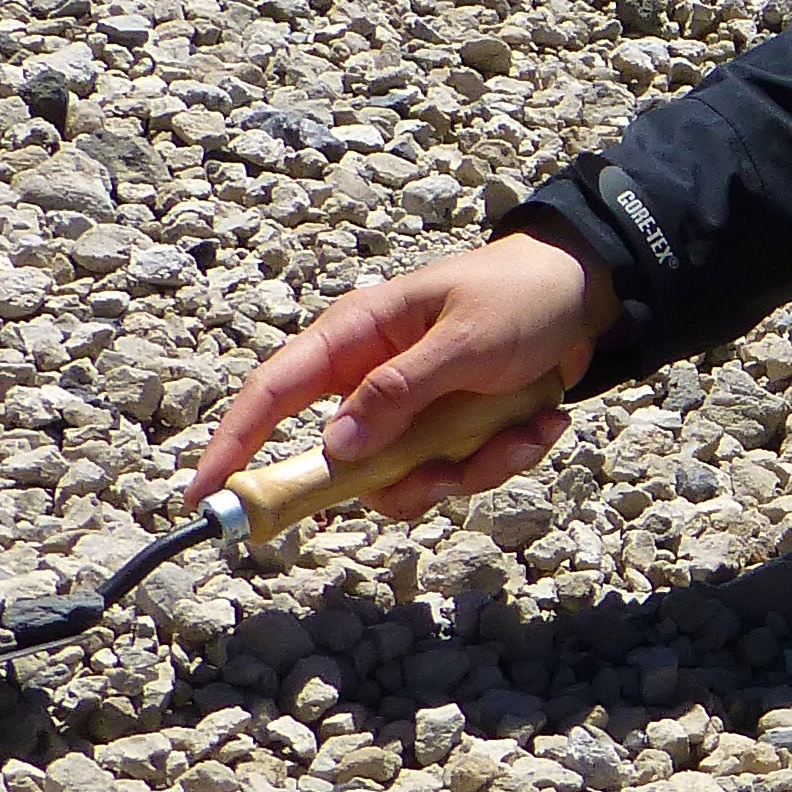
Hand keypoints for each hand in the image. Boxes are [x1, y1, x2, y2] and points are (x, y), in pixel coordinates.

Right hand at [185, 231, 616, 524]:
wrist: (588, 295)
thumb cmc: (519, 298)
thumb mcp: (463, 343)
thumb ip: (398, 394)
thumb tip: (334, 448)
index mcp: (355, 337)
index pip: (272, 393)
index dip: (233, 444)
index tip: (204, 496)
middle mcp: (371, 378)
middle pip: (345, 461)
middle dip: (404, 476)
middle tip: (454, 468)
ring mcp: (411, 411)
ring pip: (406, 479)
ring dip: (470, 468)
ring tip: (525, 428)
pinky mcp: (449, 432)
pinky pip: (456, 473)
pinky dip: (503, 458)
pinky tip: (541, 422)